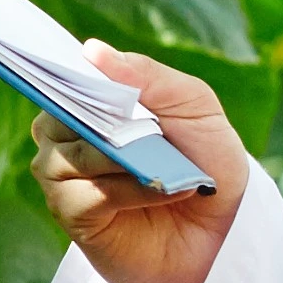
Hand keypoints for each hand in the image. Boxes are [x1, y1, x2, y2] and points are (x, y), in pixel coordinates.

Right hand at [31, 44, 252, 282]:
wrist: (224, 232)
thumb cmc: (208, 164)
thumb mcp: (193, 106)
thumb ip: (148, 76)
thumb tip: (90, 50)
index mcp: (90, 103)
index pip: (63, 76)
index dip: (72, 72)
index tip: (85, 64)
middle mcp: (66, 136)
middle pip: (58, 113)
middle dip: (103, 118)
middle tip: (146, 128)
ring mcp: (65, 177)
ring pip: (67, 154)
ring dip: (122, 158)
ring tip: (168, 167)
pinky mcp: (74, 216)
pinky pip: (84, 194)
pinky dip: (129, 190)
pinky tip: (164, 191)